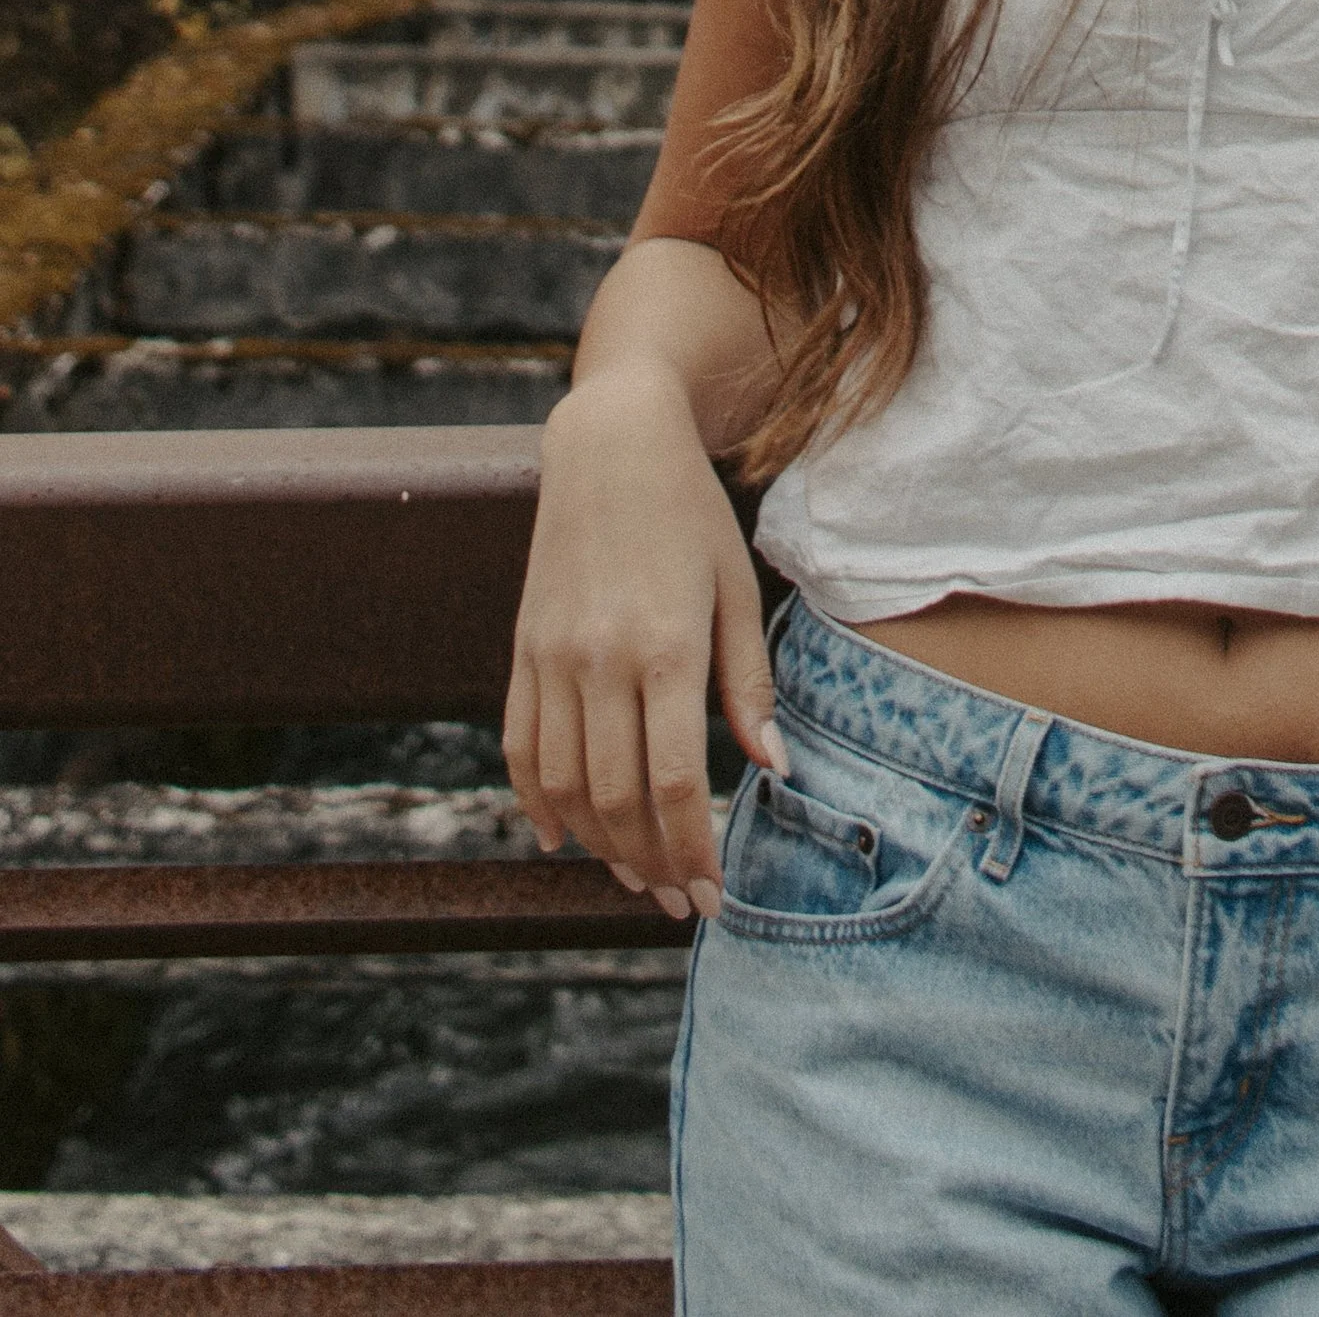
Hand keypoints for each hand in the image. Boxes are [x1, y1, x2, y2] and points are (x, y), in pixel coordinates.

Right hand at [503, 364, 784, 917]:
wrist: (609, 445)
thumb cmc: (690, 514)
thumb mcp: (738, 589)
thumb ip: (748, 684)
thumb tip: (772, 768)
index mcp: (666, 647)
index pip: (675, 782)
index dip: (693, 851)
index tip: (713, 895)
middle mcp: (600, 660)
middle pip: (618, 799)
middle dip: (652, 865)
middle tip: (680, 901)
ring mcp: (552, 658)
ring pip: (564, 787)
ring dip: (599, 847)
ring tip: (636, 877)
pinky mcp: (522, 650)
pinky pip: (520, 748)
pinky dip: (536, 804)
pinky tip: (561, 838)